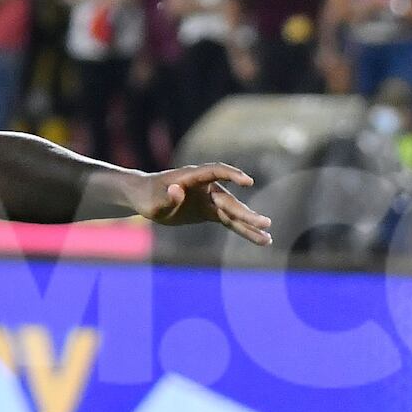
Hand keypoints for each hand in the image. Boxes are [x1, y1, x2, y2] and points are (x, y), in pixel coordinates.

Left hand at [129, 162, 271, 244]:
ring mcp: (209, 199)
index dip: (232, 175)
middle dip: (246, 213)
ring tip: (267, 238)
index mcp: (192, 177)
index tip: (248, 182)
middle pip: (229, 200)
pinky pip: (228, 221)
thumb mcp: (152, 200)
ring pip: (233, 213)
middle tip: (265, 223)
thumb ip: (166, 198)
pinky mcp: (209, 212)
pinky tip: (259, 238)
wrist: (144, 197)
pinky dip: (242, 229)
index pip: (216, 172)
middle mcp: (205, 187)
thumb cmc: (146, 196)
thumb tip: (177, 190)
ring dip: (249, 225)